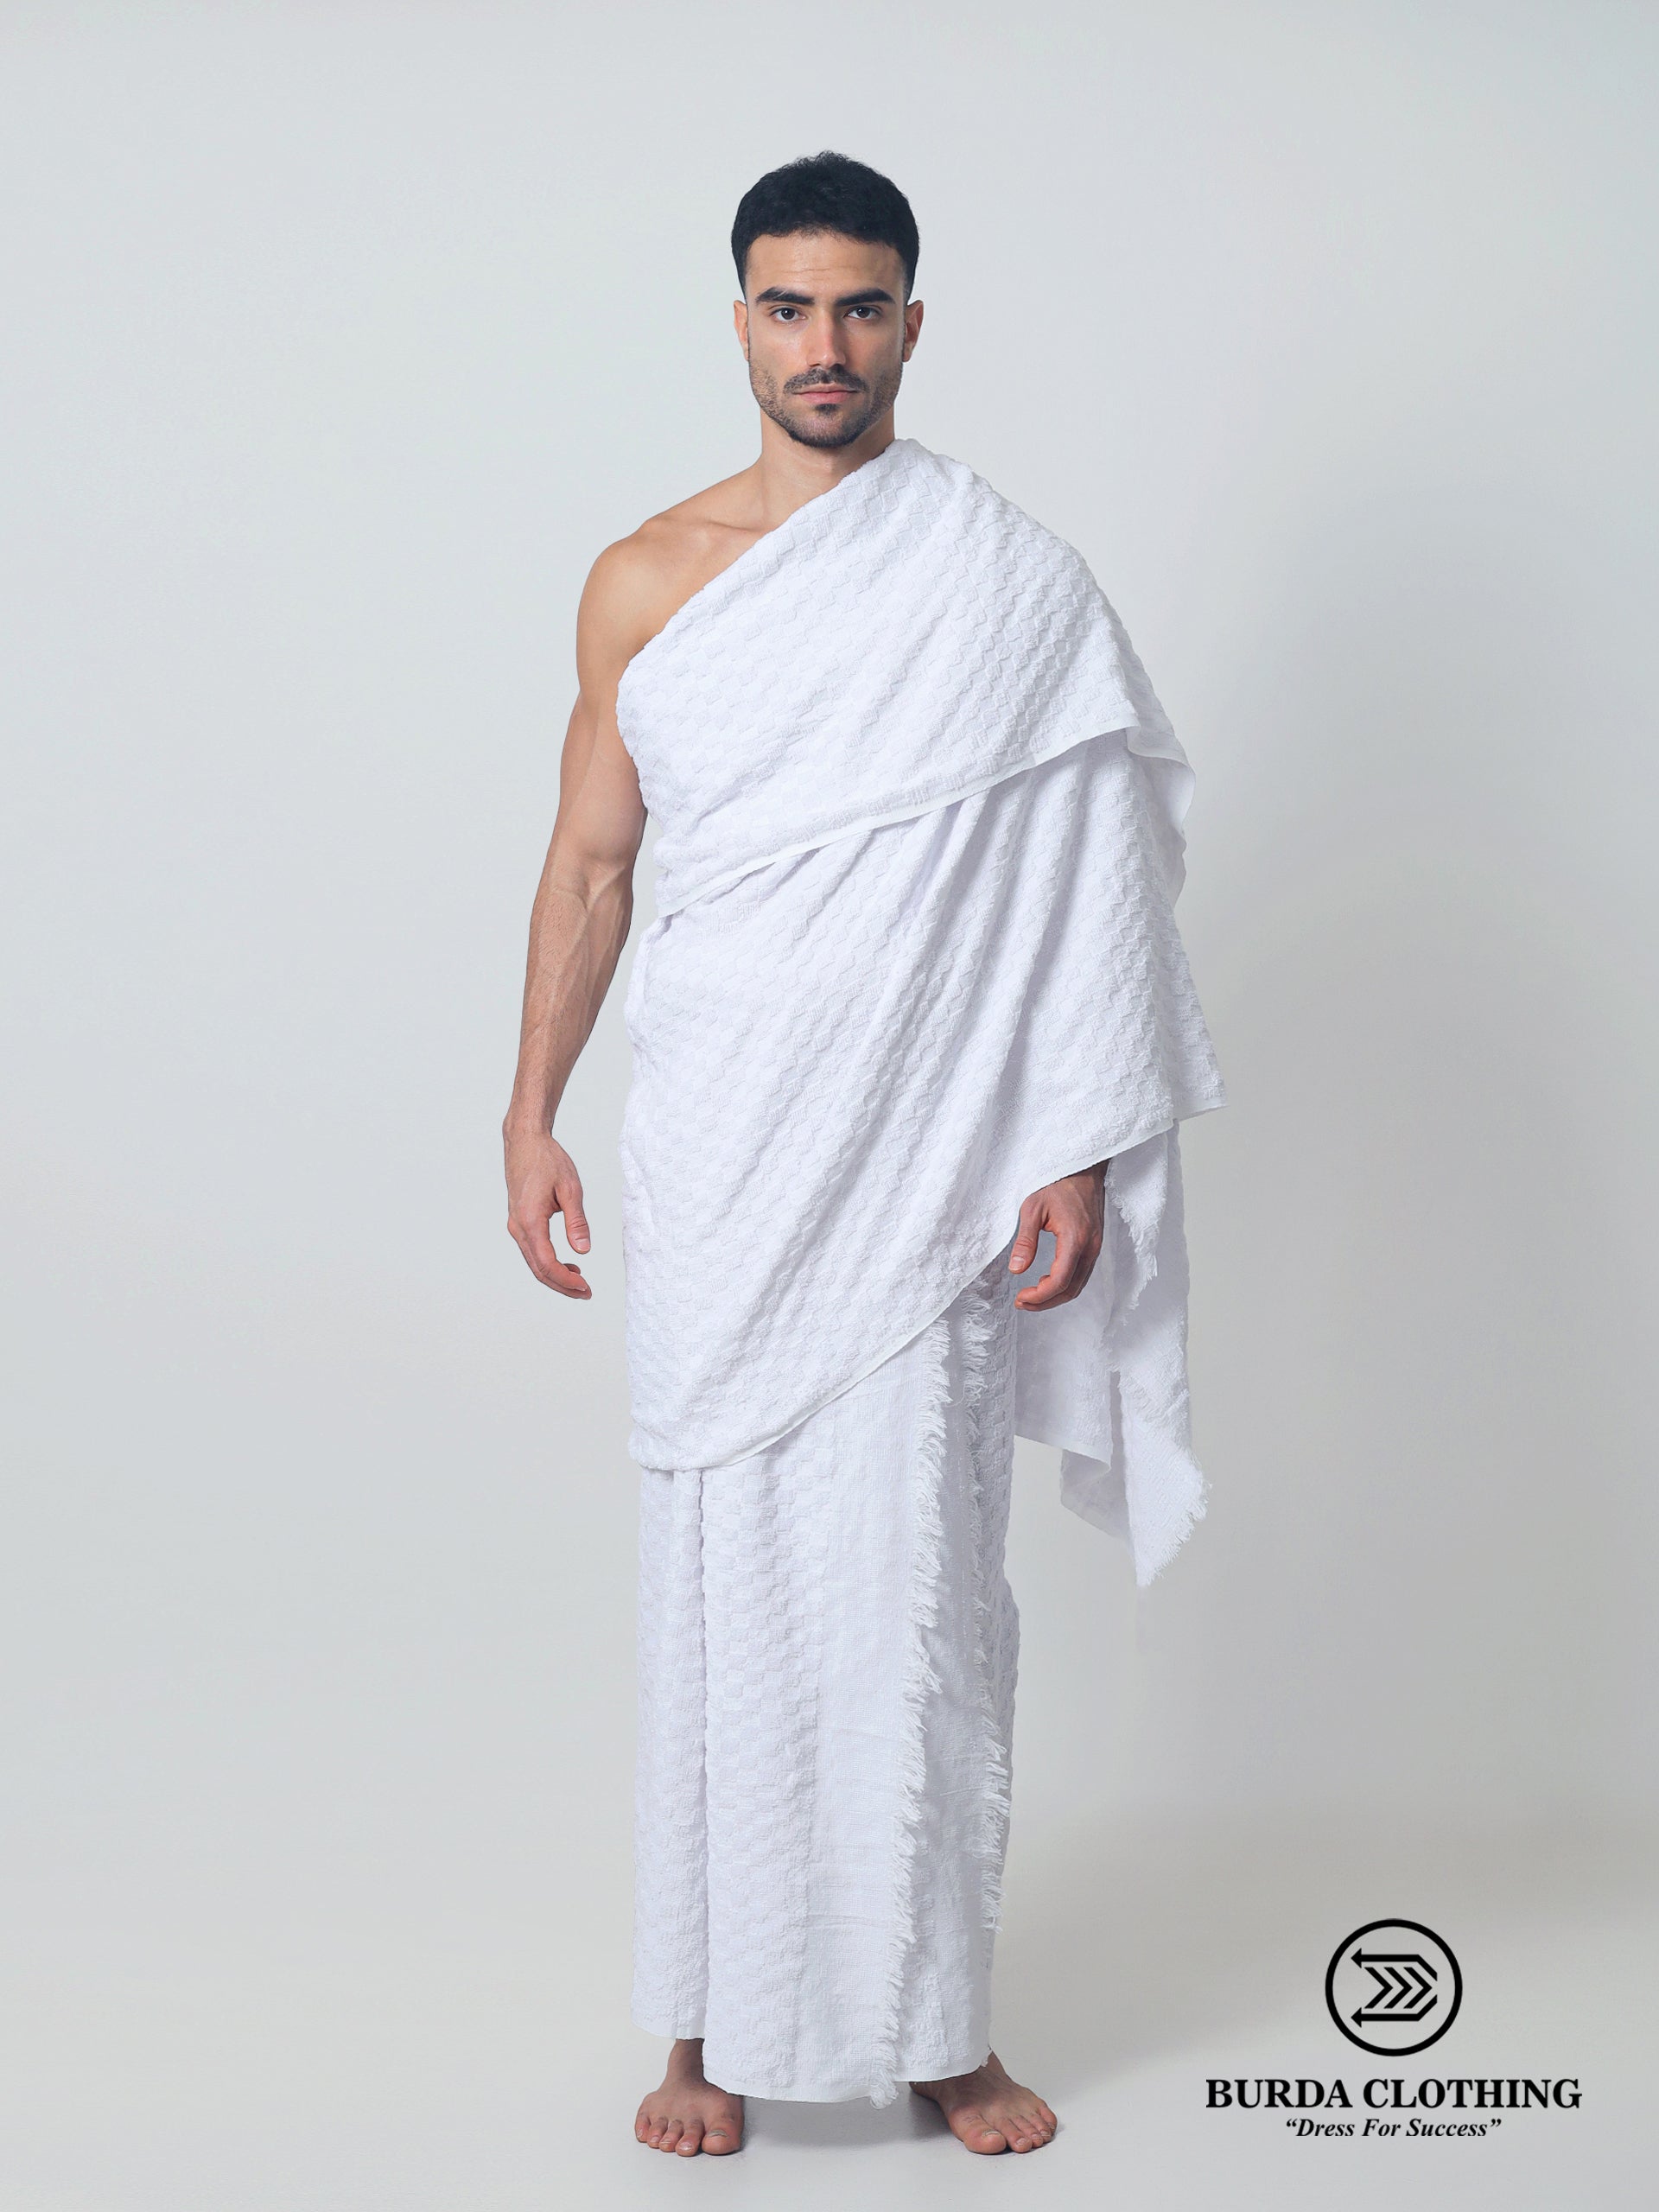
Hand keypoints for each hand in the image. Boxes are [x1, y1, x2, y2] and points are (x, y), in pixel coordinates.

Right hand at [504, 1126, 591, 1297]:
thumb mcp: (570, 1188)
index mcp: (530, 1221)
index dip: (566, 1280)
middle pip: (538, 1269)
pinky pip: (532, 1251)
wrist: (524, 1142)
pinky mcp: (518, 1222)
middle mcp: (518, 1227)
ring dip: (556, 1276)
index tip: (585, 1287)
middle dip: (562, 1285)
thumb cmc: (547, 1160)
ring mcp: (515, 1226)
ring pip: (534, 1263)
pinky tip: (567, 1263)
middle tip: (586, 1293)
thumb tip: (583, 1250)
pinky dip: (548, 1262)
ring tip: (580, 1281)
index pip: (547, 1263)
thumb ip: (577, 1221)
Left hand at [1008, 1162, 1107, 1312]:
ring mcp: (1096, 1246)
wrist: (1083, 1166)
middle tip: (1022, 1302)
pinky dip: (1065, 1284)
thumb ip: (1025, 1241)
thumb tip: (1016, 1269)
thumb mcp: (1032, 1208)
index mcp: (1076, 1238)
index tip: (1020, 1298)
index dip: (1039, 1296)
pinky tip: (1047, 1282)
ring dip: (1055, 1296)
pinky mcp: (1095, 1244)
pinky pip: (1082, 1274)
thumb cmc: (1057, 1182)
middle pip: (1071, 1290)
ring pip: (1078, 1285)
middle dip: (1045, 1302)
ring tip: (1031, 1296)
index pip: (1060, 1281)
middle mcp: (1091, 1247)